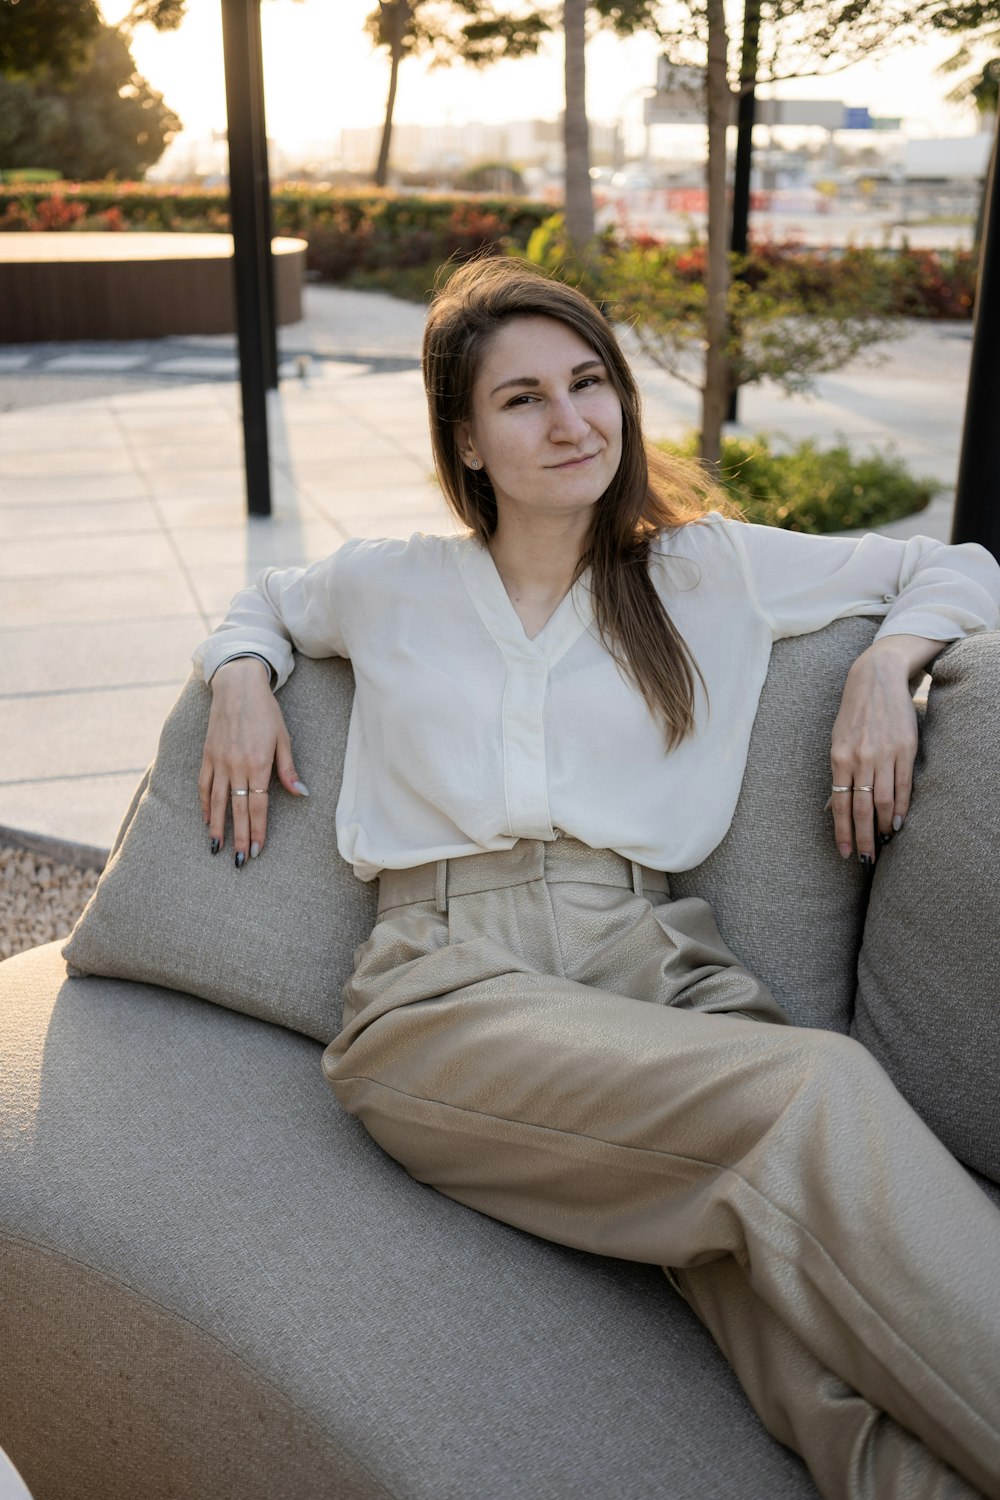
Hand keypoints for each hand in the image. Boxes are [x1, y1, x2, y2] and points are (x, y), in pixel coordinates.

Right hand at [198, 658, 307, 865]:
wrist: (237, 686)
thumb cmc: (266, 712)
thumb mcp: (283, 738)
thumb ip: (288, 769)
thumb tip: (301, 794)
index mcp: (258, 764)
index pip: (258, 806)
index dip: (258, 829)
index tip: (258, 850)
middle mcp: (236, 766)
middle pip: (237, 809)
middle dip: (239, 837)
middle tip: (240, 862)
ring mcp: (219, 761)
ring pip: (216, 802)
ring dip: (217, 827)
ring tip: (217, 848)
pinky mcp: (207, 755)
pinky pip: (203, 785)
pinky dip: (203, 804)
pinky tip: (205, 820)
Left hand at [828, 635, 937, 864]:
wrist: (876, 680)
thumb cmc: (854, 715)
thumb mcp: (837, 742)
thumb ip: (838, 776)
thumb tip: (832, 807)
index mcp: (839, 758)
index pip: (840, 804)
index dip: (842, 832)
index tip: (845, 853)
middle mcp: (860, 758)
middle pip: (861, 808)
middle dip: (863, 837)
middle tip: (867, 859)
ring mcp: (883, 754)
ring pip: (883, 800)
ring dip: (883, 826)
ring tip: (883, 842)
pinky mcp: (904, 749)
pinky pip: (903, 785)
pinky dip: (901, 807)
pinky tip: (898, 822)